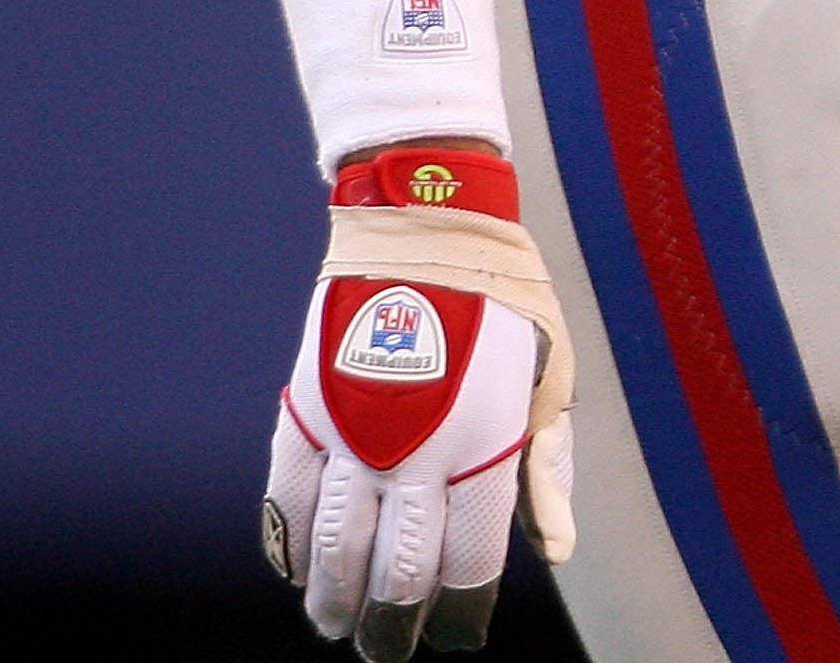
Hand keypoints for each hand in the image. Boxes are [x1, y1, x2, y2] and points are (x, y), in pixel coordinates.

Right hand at [262, 148, 574, 658]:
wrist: (429, 220)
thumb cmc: (505, 298)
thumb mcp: (550, 373)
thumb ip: (544, 466)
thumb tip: (552, 552)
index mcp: (486, 442)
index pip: (468, 568)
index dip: (460, 619)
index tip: (456, 639)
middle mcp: (417, 451)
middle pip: (397, 577)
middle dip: (391, 628)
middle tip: (387, 649)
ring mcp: (355, 434)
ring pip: (335, 553)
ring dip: (334, 603)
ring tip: (339, 625)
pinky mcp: (307, 412)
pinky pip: (286, 503)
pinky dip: (290, 549)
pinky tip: (300, 572)